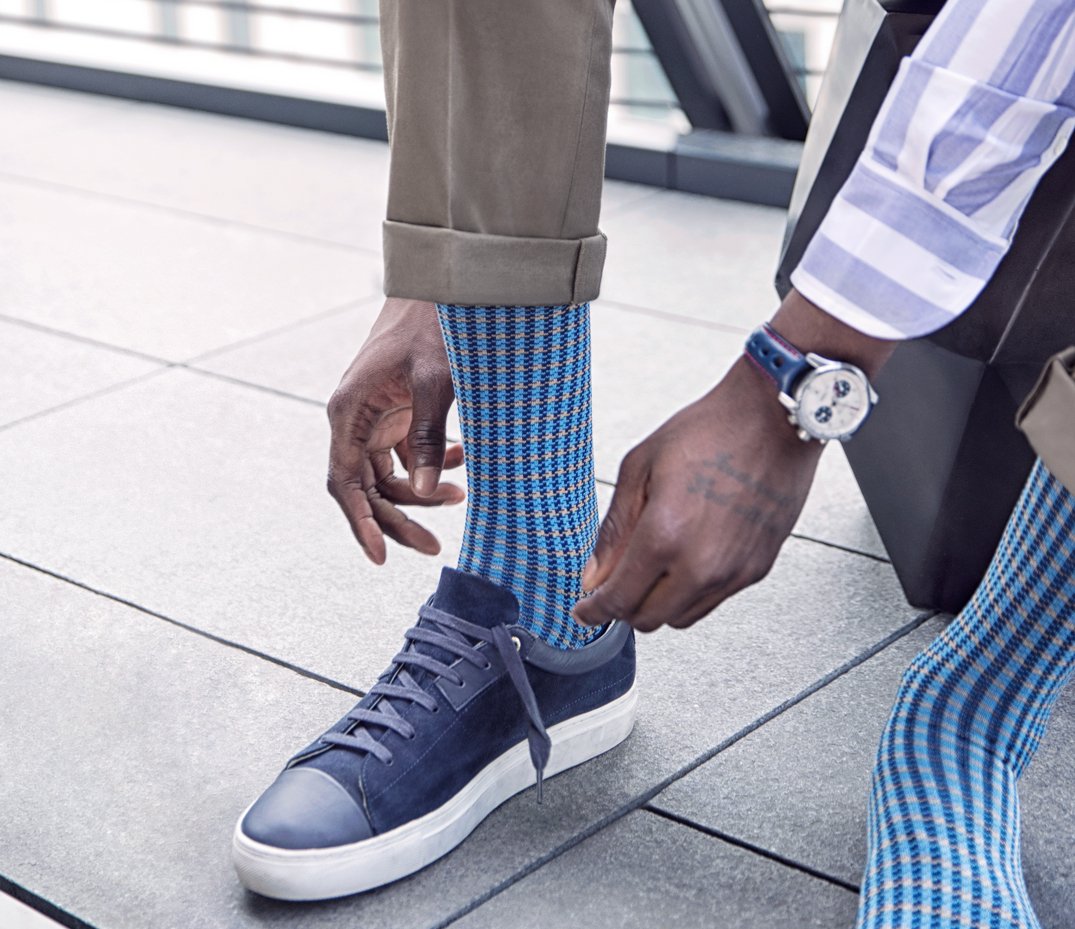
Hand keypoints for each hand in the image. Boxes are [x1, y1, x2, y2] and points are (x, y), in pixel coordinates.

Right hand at [326, 298, 463, 563]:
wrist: (443, 285)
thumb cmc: (435, 326)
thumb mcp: (435, 382)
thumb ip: (429, 438)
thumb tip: (423, 493)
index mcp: (349, 411)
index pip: (345, 483)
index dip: (361, 523)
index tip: (381, 556)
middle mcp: (354, 418)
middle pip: (367, 486)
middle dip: (399, 518)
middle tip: (433, 547)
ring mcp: (375, 416)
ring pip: (388, 475)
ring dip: (420, 493)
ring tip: (459, 495)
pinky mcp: (396, 413)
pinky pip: (406, 454)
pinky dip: (431, 464)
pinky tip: (462, 461)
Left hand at [573, 357, 822, 631]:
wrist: (775, 419)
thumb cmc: (711, 430)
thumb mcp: (640, 467)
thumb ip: (614, 529)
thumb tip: (595, 574)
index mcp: (664, 536)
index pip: (619, 600)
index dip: (594, 611)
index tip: (586, 610)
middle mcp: (701, 564)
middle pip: (648, 619)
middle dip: (624, 607)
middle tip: (615, 583)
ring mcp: (733, 571)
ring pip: (682, 617)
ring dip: (659, 603)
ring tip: (653, 567)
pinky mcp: (757, 569)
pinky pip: (714, 601)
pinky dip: (692, 591)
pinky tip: (686, 558)